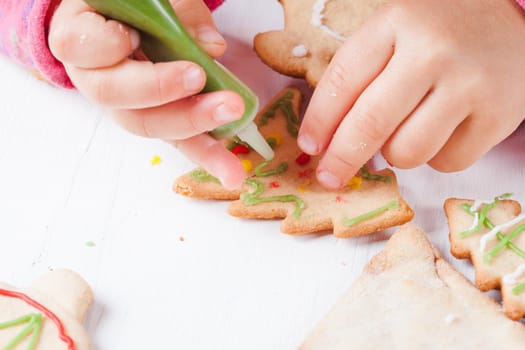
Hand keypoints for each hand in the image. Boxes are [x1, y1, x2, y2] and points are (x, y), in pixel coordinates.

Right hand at [49, 0, 246, 188]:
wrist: (126, 23)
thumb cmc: (135, 7)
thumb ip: (178, 13)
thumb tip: (211, 48)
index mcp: (81, 36)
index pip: (78, 46)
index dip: (106, 46)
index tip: (134, 36)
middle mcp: (95, 77)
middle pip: (115, 95)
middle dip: (159, 90)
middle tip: (199, 77)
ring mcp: (125, 106)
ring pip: (148, 124)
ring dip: (192, 124)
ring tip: (232, 115)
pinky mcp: (157, 122)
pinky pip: (178, 141)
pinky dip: (207, 154)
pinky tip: (231, 171)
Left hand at [298, 0, 524, 188]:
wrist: (511, 25)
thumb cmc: (439, 33)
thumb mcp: (394, 34)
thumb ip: (360, 76)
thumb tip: (325, 139)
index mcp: (396, 23)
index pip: (343, 81)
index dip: (319, 122)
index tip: (309, 147)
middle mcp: (433, 52)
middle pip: (371, 124)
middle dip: (342, 159)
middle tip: (329, 176)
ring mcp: (469, 85)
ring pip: (407, 152)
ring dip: (394, 154)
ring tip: (406, 131)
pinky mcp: (497, 116)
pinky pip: (446, 163)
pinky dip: (434, 157)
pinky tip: (442, 131)